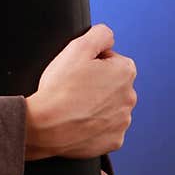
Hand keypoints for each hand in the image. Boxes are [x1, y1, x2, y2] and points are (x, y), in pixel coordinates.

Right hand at [24, 23, 137, 160]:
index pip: (109, 59)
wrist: (44, 127)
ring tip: (73, 107)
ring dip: (95, 105)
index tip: (76, 71)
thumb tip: (109, 37)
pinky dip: (93, 126)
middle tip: (72, 89)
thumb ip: (100, 33)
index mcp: (125, 71)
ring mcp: (123, 121)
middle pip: (110, 84)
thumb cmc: (59, 88)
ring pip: (108, 107)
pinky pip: (105, 129)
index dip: (89, 63)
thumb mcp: (77, 47)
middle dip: (95, 84)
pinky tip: (78, 122)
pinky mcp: (113, 141)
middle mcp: (130, 97)